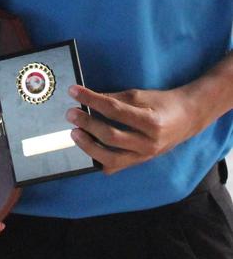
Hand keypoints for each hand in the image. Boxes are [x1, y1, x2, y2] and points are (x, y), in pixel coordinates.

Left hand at [67, 84, 202, 174]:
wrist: (187, 118)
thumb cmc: (163, 104)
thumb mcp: (140, 95)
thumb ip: (114, 98)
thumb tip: (89, 99)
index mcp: (151, 122)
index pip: (114, 110)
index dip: (91, 100)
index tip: (74, 92)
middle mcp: (148, 143)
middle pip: (110, 136)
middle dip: (87, 124)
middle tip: (71, 114)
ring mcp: (144, 156)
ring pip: (110, 158)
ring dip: (88, 146)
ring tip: (75, 133)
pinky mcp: (139, 163)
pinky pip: (115, 167)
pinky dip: (98, 159)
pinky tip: (87, 148)